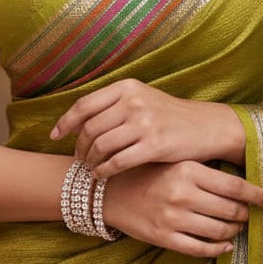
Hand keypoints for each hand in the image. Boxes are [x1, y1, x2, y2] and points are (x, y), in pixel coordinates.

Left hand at [50, 78, 245, 175]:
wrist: (207, 127)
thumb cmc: (171, 116)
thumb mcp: (143, 99)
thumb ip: (115, 105)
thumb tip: (80, 120)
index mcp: (127, 87)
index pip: (84, 105)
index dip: (65, 122)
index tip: (55, 135)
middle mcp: (134, 101)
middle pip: (89, 128)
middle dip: (79, 147)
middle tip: (79, 159)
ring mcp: (144, 123)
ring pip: (100, 146)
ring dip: (90, 161)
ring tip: (90, 169)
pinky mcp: (154, 145)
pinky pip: (117, 162)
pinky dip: (104, 171)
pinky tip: (102, 176)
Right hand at [102, 160, 262, 257]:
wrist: (109, 190)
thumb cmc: (148, 172)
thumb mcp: (175, 161)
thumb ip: (205, 169)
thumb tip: (244, 180)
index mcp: (187, 169)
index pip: (235, 186)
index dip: (257, 195)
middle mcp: (182, 194)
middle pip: (231, 210)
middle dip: (246, 214)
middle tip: (249, 214)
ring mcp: (173, 218)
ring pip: (220, 232)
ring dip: (234, 232)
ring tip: (236, 228)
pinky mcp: (164, 237)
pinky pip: (201, 249)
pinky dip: (218, 250)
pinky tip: (224, 246)